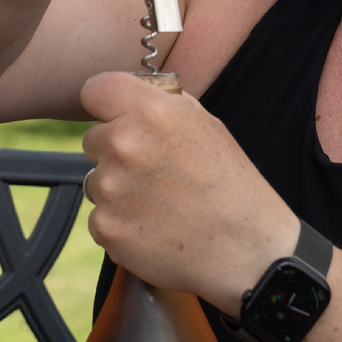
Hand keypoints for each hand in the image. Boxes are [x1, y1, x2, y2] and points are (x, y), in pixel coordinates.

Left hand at [78, 69, 298, 312]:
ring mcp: (111, 188)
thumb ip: (165, 106)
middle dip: (115, 152)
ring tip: (160, 205)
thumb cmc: (233, 188)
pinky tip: (154, 228)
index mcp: (151, 112)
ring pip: (95, 180)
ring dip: (117, 190)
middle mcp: (124, 144)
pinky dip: (120, 223)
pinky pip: (99, 217)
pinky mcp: (106, 226)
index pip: (95, 90)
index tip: (115, 117)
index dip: (106, 105)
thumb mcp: (208, 127)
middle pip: (93, 139)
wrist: (248, 251)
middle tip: (155, 173)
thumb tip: (134, 97)